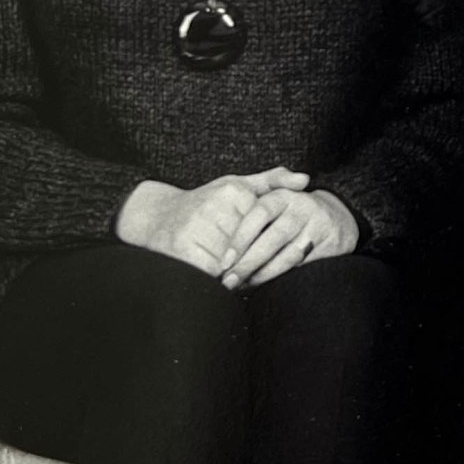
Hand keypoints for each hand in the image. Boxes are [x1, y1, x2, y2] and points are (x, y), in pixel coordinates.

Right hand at [116, 168, 309, 274]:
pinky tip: (224, 282)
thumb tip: (306, 180)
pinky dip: (221, 282)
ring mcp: (197, 229)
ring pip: (235, 263)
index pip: (266, 225)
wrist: (157, 217)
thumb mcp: (238, 186)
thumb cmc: (206, 204)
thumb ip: (273, 182)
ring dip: (243, 276)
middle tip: (269, 273)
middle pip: (252, 247)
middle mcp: (214, 207)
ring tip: (247, 281)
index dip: (275, 243)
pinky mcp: (183, 250)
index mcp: (232, 191)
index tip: (284, 252)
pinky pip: (213, 274)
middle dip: (261, 262)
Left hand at [219, 186, 359, 287]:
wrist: (335, 217)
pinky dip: (285, 278)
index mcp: (282, 196)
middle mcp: (302, 208)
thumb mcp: (272, 200)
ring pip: (289, 255)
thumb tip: (218, 226)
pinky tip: (269, 286)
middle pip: (273, 238)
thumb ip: (244, 209)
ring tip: (247, 286)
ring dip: (266, 274)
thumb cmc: (290, 213)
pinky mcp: (332, 244)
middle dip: (249, 262)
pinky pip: (304, 266)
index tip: (225, 261)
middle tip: (230, 280)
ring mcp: (318, 226)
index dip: (241, 238)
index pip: (259, 215)